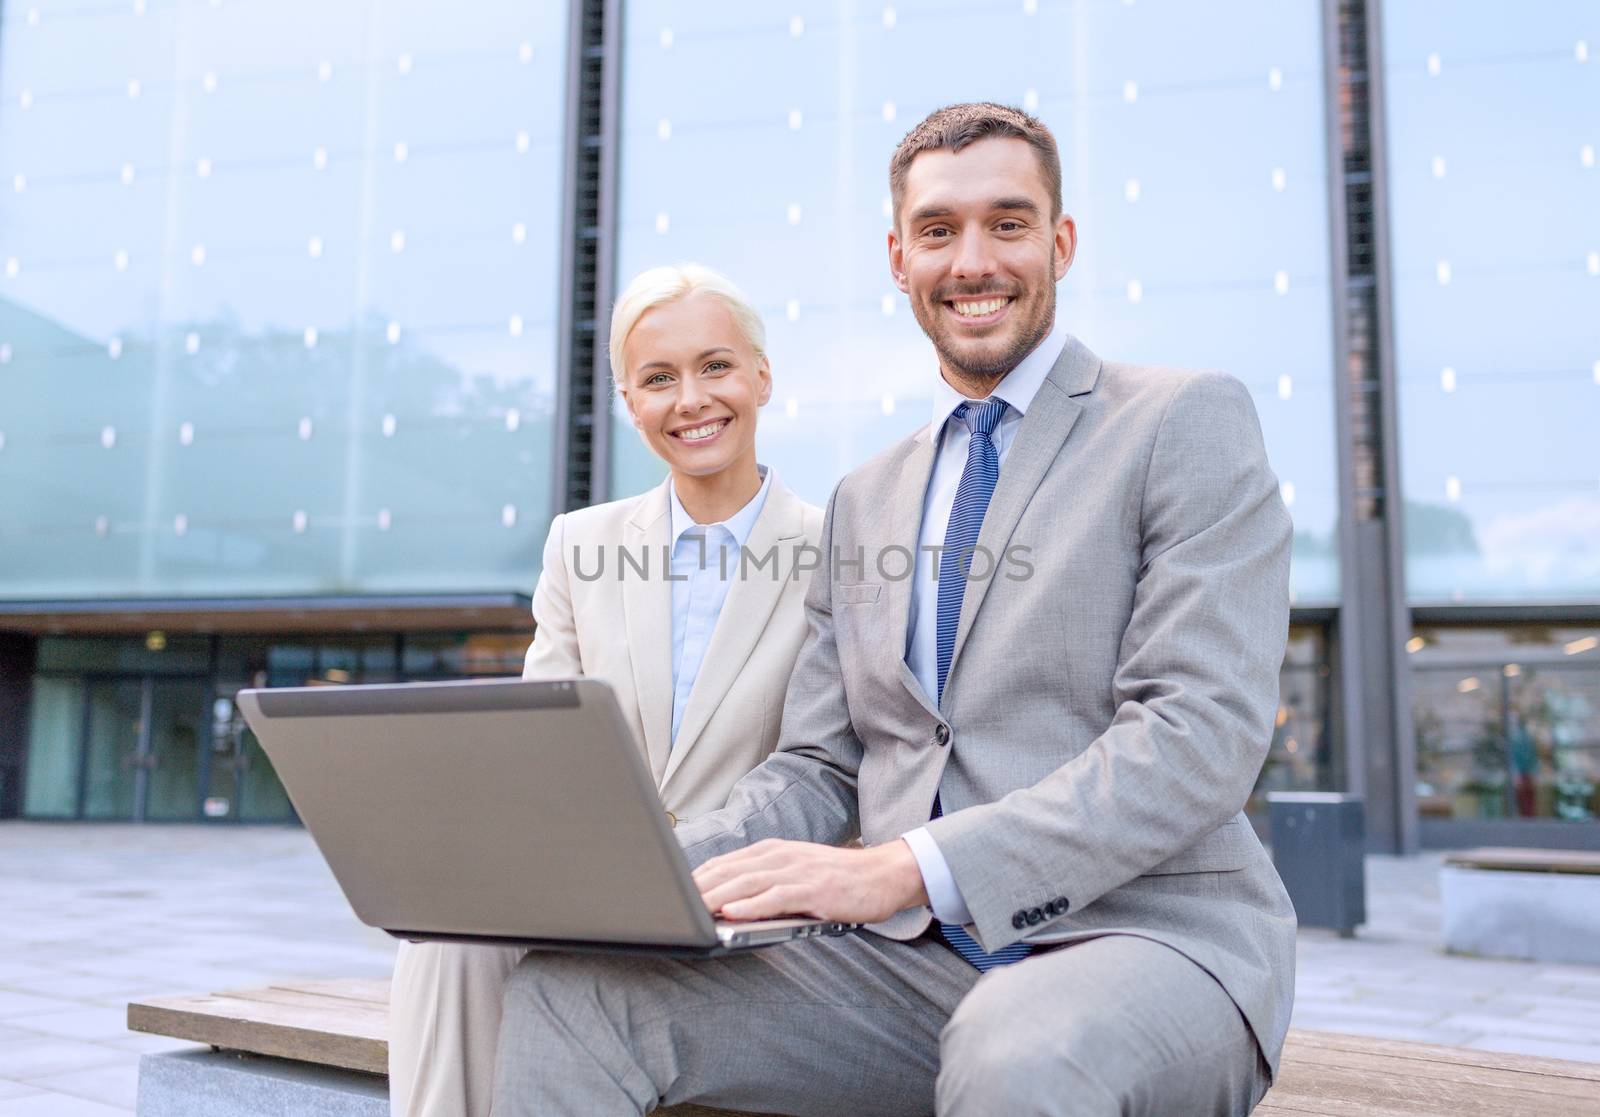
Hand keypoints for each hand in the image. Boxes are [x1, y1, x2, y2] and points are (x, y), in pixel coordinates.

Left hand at [692, 838, 928, 923]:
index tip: (673, 891)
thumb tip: (727, 900)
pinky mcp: (814, 890)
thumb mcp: (796, 871)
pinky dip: (752, 905)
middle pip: (730, 871)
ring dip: (717, 897)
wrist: (883, 875)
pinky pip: (777, 898)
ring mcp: (797, 871)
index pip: (726, 862)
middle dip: (698, 888)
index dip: (697, 877)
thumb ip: (765, 881)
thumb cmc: (837, 880)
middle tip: (671, 904)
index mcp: (773, 850)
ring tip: (692, 910)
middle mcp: (781, 856)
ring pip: (748, 883)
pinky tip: (733, 913)